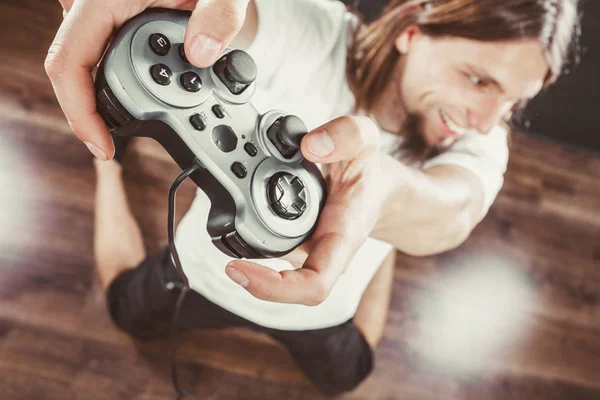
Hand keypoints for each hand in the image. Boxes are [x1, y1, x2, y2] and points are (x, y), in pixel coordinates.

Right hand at [46, 0, 250, 159]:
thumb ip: (217, 15)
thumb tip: (201, 53)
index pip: (70, 59)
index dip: (80, 110)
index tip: (101, 145)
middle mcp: (96, 9)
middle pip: (81, 72)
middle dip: (117, 107)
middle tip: (169, 119)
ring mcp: (104, 20)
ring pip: (98, 70)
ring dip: (134, 96)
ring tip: (183, 96)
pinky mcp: (117, 27)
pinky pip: (114, 62)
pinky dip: (142, 83)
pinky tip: (173, 85)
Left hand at [225, 116, 391, 305]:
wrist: (379, 190)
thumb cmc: (370, 172)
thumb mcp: (366, 140)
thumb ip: (346, 135)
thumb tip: (310, 146)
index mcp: (343, 237)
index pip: (314, 284)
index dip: (275, 288)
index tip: (239, 271)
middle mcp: (324, 254)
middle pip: (289, 289)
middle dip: (255, 280)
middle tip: (227, 261)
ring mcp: (310, 253)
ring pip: (276, 275)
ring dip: (250, 264)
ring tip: (225, 232)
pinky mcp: (298, 246)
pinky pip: (272, 255)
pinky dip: (251, 245)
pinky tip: (235, 222)